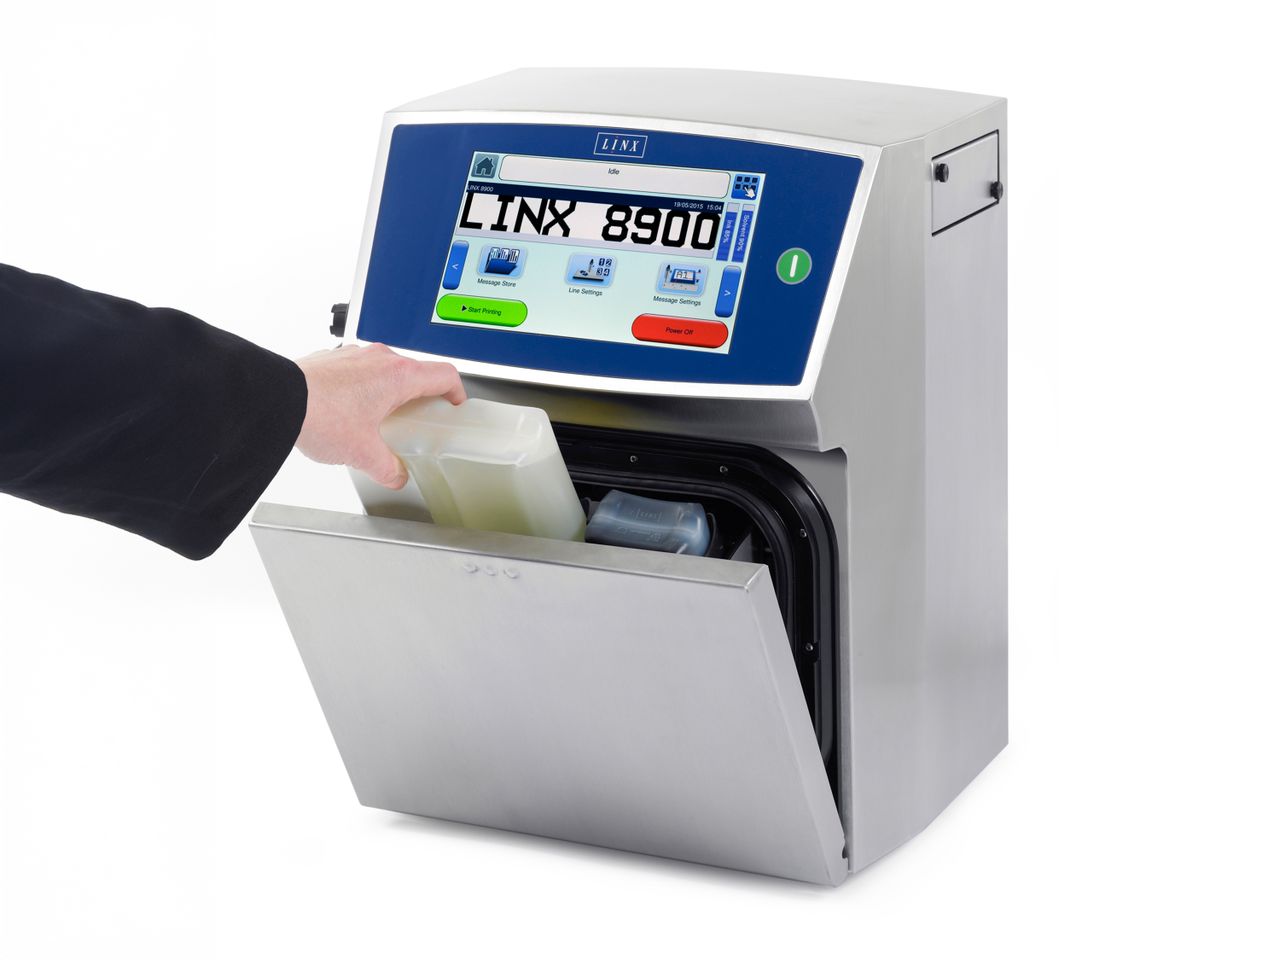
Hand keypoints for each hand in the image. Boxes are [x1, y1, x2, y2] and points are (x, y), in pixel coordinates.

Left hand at [294, 344, 464, 488]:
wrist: (276, 399)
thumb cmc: (318, 414)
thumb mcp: (362, 453)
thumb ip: (387, 468)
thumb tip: (395, 475)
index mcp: (399, 375)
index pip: (445, 374)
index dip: (456, 391)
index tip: (454, 404)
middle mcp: (380, 358)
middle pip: (415, 373)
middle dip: (418, 397)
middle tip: (414, 420)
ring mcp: (355, 355)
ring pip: (385, 370)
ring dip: (387, 391)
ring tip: (377, 419)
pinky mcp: (332, 358)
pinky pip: (358, 370)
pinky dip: (361, 387)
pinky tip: (348, 412)